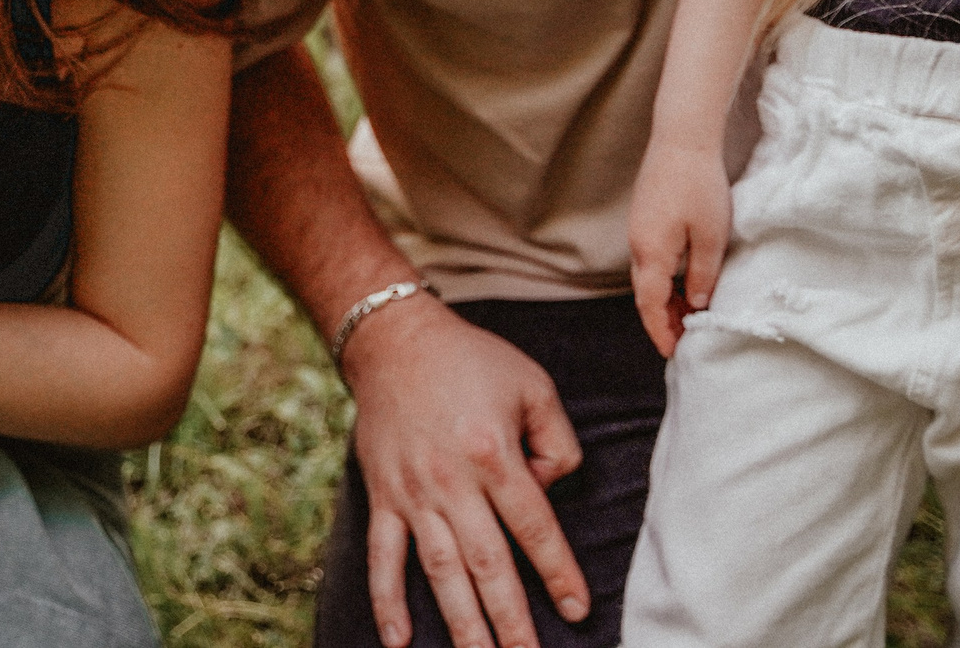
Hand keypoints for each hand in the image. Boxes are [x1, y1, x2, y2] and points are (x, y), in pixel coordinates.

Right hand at [339, 293, 588, 647]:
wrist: (395, 341)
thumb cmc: (472, 361)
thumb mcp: (534, 386)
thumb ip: (556, 443)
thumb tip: (548, 493)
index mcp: (493, 453)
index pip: (533, 526)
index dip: (557, 571)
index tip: (576, 609)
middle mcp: (451, 480)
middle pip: (487, 563)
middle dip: (511, 619)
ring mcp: (412, 493)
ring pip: (440, 571)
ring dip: (461, 624)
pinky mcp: (382, 495)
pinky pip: (383, 557)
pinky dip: (388, 601)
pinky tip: (400, 641)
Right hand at [627, 135, 731, 358]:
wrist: (682, 138)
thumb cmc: (698, 185)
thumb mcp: (710, 237)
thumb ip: (703, 275)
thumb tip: (698, 304)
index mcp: (651, 253)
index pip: (650, 305)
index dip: (661, 332)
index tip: (673, 353)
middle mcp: (638, 244)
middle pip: (646, 294)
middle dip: (664, 321)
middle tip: (686, 340)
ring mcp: (639, 229)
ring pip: (649, 276)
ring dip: (666, 299)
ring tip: (690, 315)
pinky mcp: (645, 216)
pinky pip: (652, 259)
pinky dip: (665, 279)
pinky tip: (684, 281)